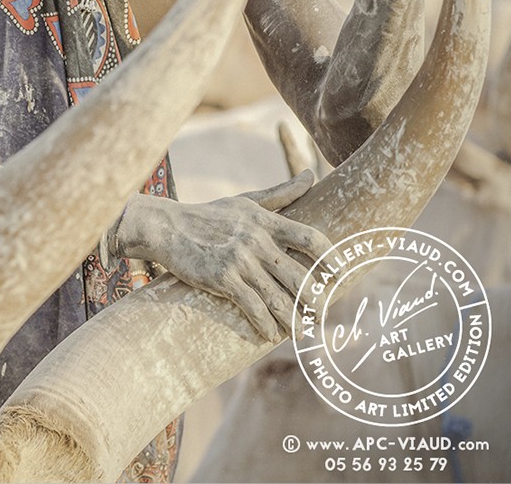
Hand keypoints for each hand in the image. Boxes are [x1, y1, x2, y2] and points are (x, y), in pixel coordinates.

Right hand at [112, 172, 330, 340]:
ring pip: (279, 298)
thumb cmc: (209, 214)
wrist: (168, 227)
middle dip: (315, 299)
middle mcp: (257, 240)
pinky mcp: (223, 279)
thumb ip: (282, 193)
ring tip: (303, 332)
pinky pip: (253, 307)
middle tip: (323, 313)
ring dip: (294, 320)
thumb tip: (312, 175)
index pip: (310, 238)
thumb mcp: (246, 200)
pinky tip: (271, 334)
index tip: (341, 274)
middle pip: (300, 275)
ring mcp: (240, 260)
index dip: (331, 258)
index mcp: (266, 220)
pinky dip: (265, 324)